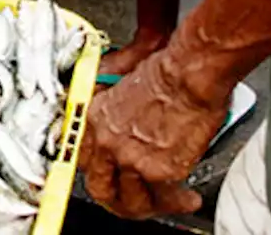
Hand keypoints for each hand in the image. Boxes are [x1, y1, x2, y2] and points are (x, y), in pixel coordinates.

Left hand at [80, 49, 228, 219]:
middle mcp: (107, 142)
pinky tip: (187, 198)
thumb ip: (111, 78)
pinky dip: (177, 202)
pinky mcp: (158, 172)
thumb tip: (110, 75)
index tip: (110, 171)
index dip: (98, 167)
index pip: (81, 156)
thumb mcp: (122, 69)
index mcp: (95, 117)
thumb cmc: (165, 66)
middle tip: (130, 200)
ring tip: (163, 202)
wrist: (189, 73)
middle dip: (116, 198)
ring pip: (130, 200)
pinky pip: (163, 199)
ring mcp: (131, 159)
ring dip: (149, 204)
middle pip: (99, 186)